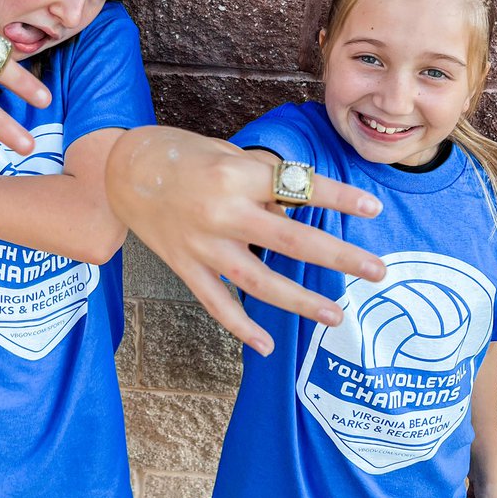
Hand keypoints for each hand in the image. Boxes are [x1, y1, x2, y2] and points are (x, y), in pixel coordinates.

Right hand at [106, 127, 385, 354]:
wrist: (120, 168)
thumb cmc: (180, 153)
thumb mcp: (227, 153)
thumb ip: (262, 180)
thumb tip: (300, 204)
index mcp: (236, 175)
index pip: (298, 187)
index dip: (339, 197)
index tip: (372, 208)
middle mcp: (223, 212)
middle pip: (292, 240)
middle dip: (339, 256)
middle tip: (376, 270)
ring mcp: (203, 244)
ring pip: (260, 282)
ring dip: (302, 301)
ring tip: (336, 314)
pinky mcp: (184, 266)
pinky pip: (217, 303)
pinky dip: (241, 327)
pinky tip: (265, 345)